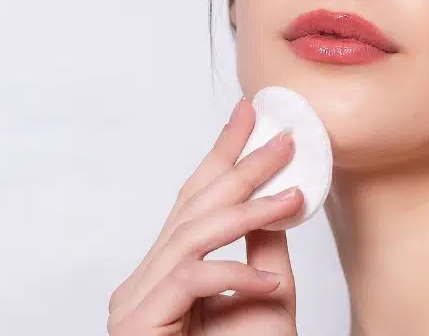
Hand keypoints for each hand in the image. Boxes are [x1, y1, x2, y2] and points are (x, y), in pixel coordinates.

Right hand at [107, 99, 303, 334]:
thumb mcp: (263, 299)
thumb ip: (261, 249)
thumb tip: (276, 196)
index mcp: (164, 273)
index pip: (193, 200)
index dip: (221, 155)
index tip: (248, 114)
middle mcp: (141, 282)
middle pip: (190, 209)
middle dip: (239, 168)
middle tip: (282, 137)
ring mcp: (134, 304)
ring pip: (192, 236)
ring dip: (247, 212)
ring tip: (293, 198)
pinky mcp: (140, 324)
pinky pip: (191, 280)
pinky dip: (233, 275)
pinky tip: (269, 282)